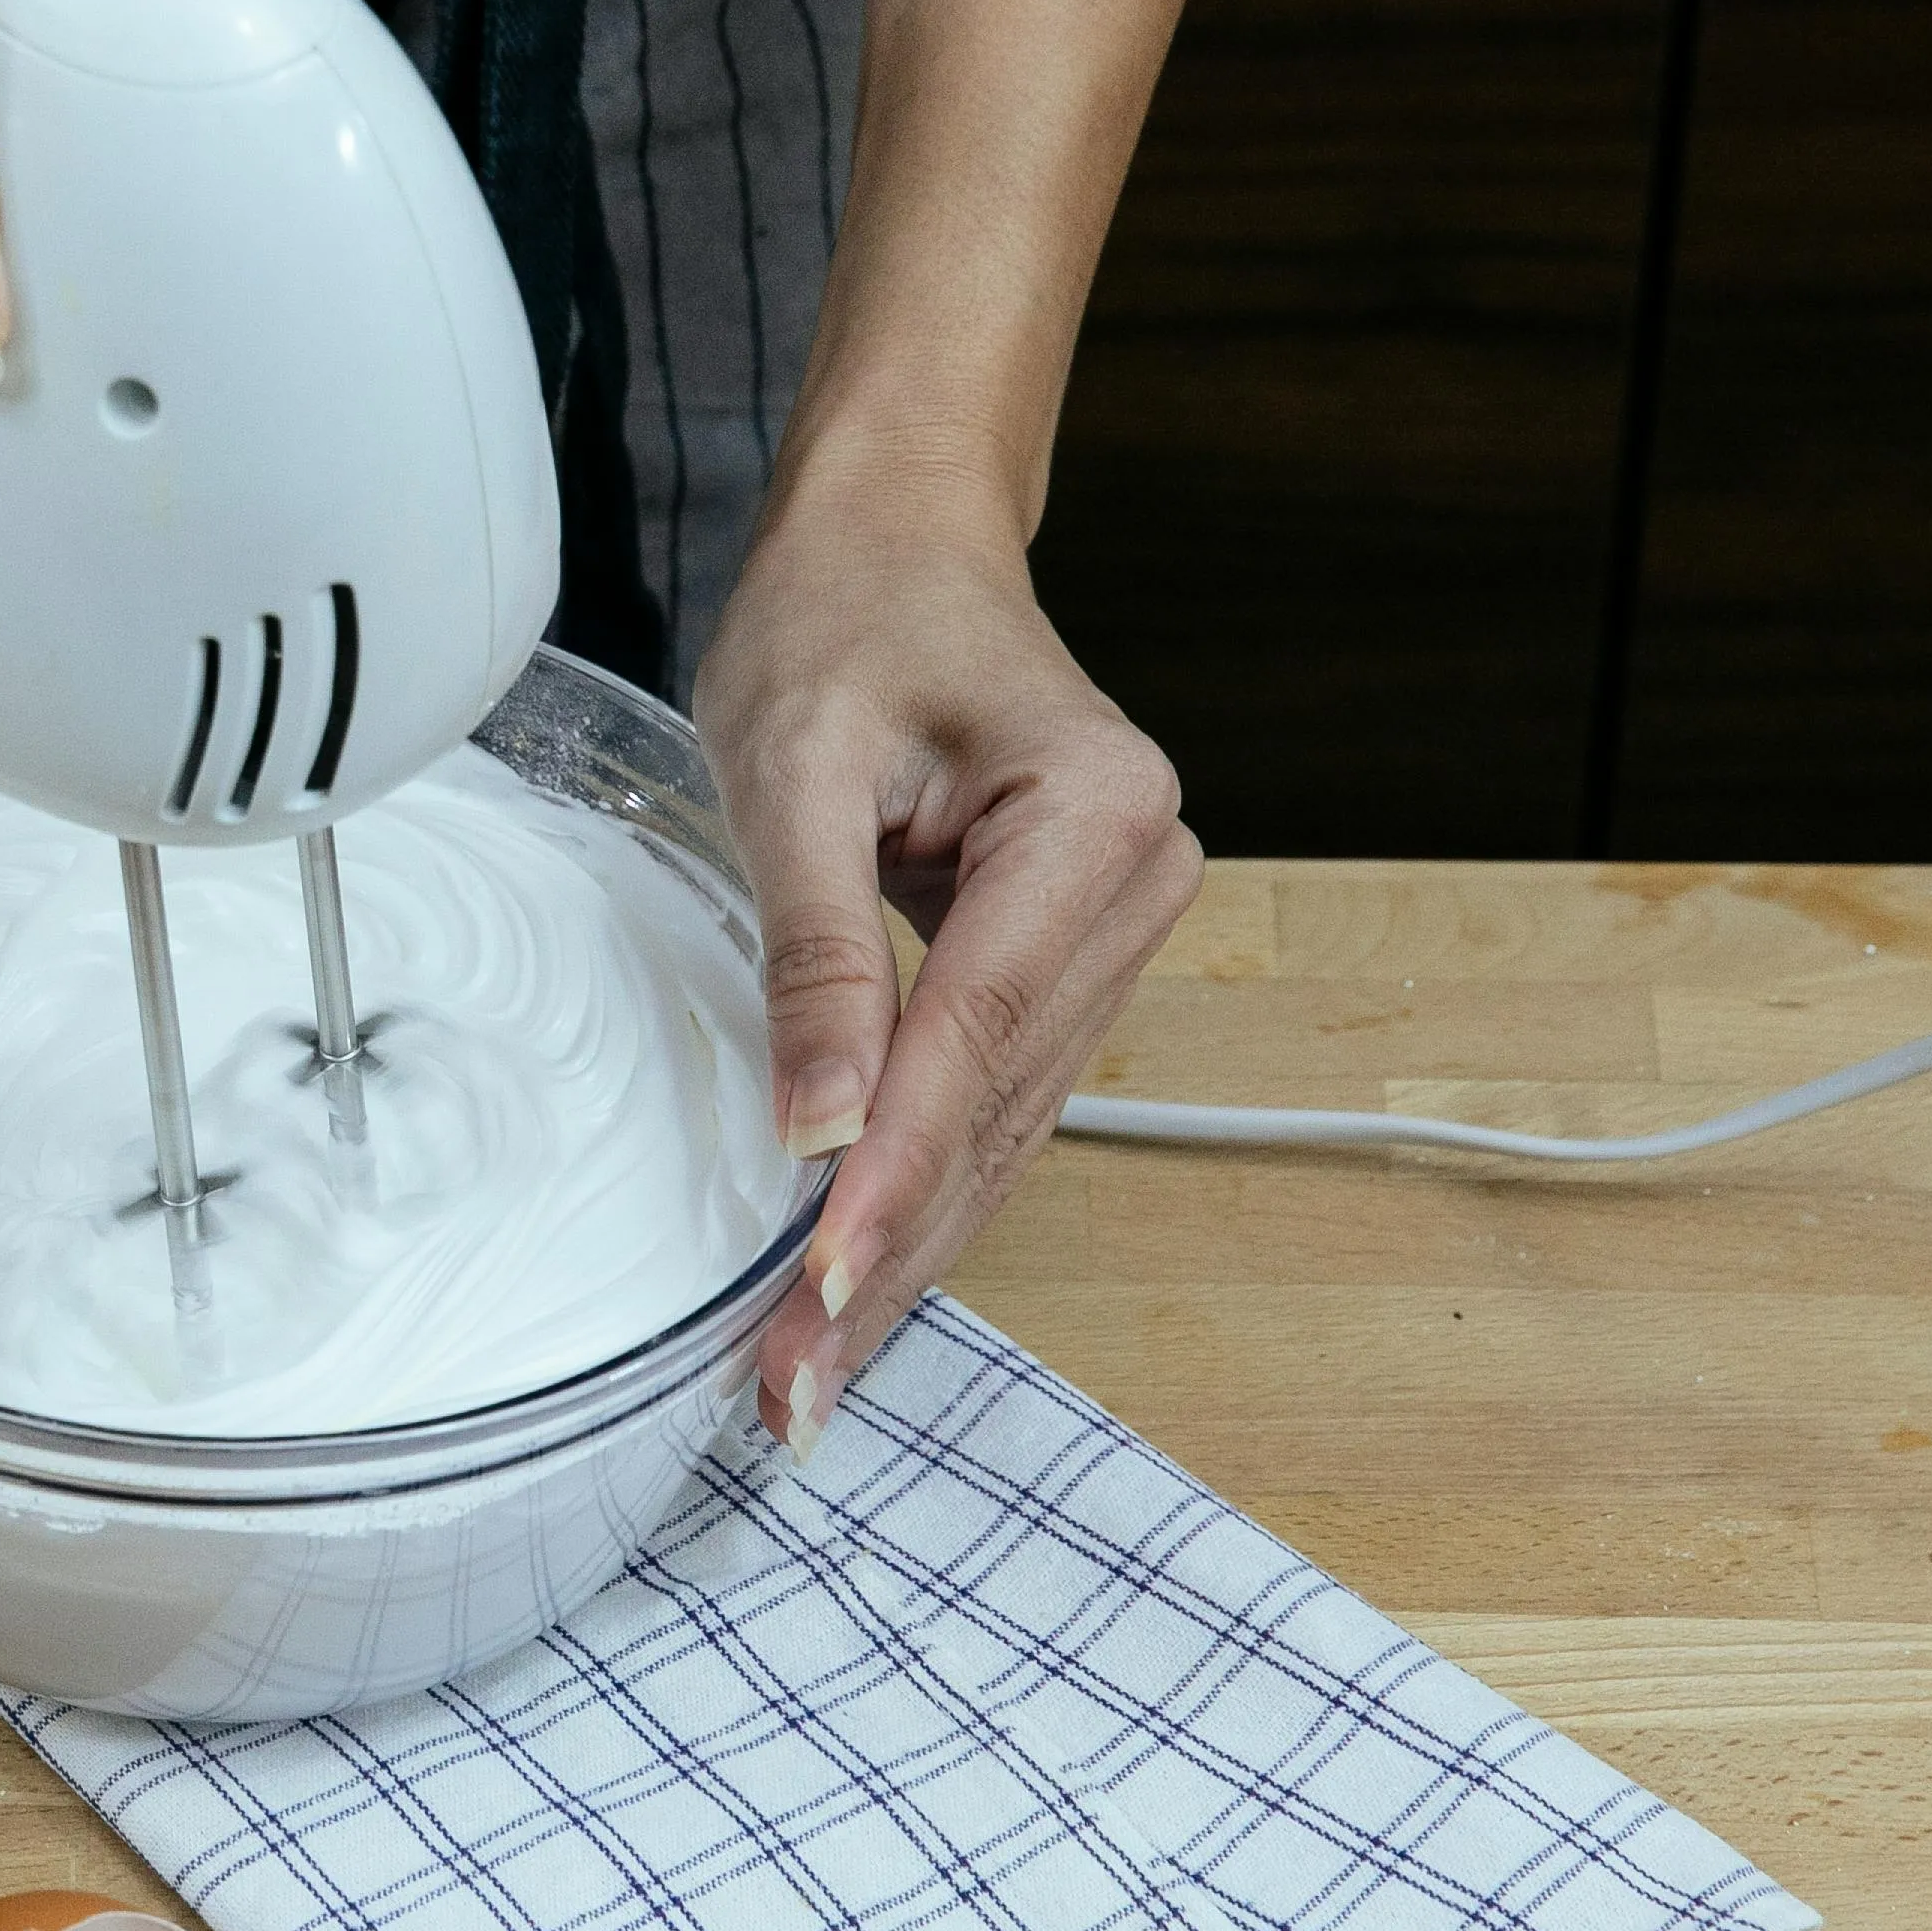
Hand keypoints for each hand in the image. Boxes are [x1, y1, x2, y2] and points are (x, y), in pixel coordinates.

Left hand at [693, 467, 1200, 1453]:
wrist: (896, 543)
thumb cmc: (843, 618)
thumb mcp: (794, 764)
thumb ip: (813, 949)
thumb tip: (822, 1129)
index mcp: (1093, 815)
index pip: (975, 1032)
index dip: (892, 1174)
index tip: (814, 1288)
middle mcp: (1138, 884)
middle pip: (996, 1108)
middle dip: (891, 1252)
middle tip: (793, 1388)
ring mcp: (1115, 931)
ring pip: (1002, 1129)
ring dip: (907, 1252)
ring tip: (810, 1374)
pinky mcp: (1064, 965)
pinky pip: (992, 1101)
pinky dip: (923, 1194)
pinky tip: (856, 1283)